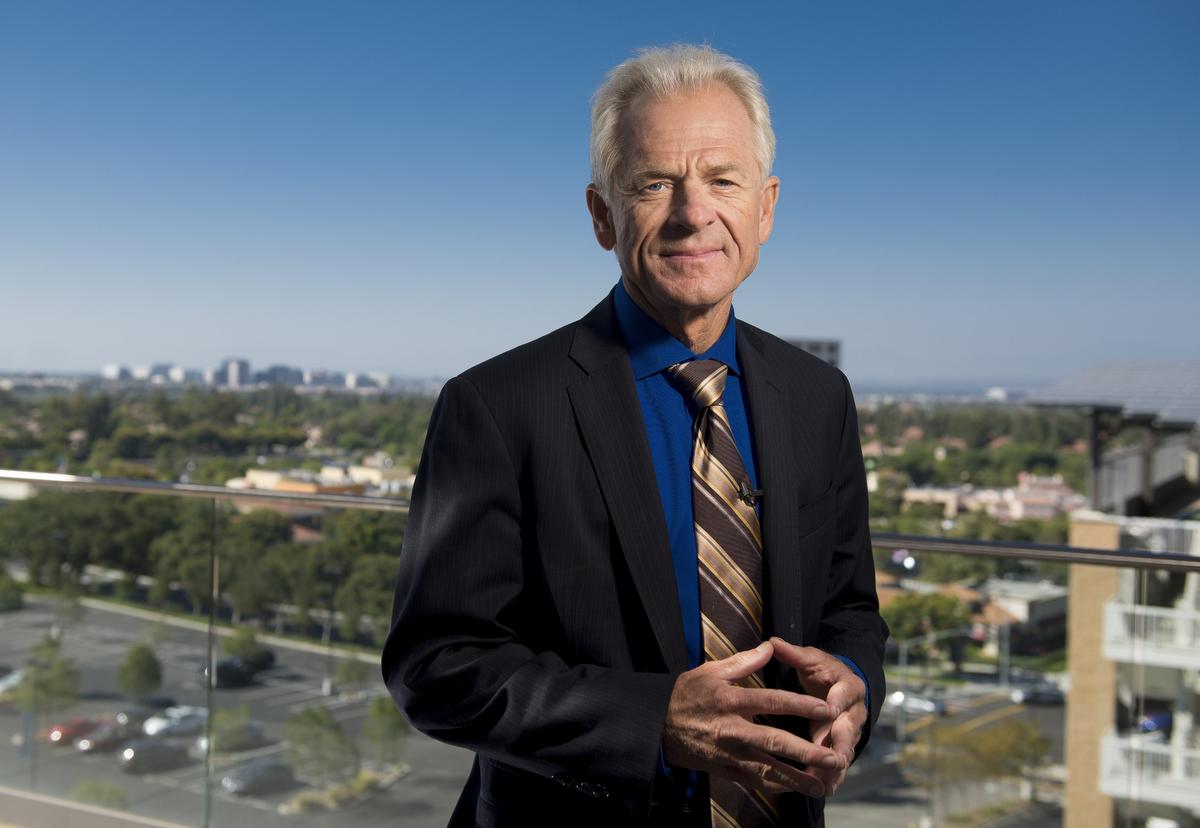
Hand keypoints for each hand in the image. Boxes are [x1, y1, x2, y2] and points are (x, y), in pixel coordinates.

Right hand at [662, 641, 844, 797]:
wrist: (657, 726)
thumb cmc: (686, 694)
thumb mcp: (710, 671)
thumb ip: (743, 662)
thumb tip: (769, 646)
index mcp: (730, 700)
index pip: (771, 702)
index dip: (800, 705)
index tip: (825, 709)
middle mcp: (732, 729)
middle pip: (774, 741)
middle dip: (806, 751)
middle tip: (833, 757)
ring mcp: (729, 753)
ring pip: (767, 768)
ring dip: (796, 778)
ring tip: (821, 784)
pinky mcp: (725, 770)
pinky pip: (754, 781)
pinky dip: (775, 787)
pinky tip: (794, 789)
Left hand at [770, 638, 867, 796]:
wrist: (840, 687)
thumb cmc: (822, 672)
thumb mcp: (810, 660)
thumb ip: (793, 654)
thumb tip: (772, 642)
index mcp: (848, 685)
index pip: (844, 693)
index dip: (837, 702)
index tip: (829, 710)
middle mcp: (854, 710)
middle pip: (849, 728)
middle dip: (841, 743)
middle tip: (833, 757)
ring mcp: (850, 731)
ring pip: (846, 750)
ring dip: (836, 766)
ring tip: (826, 782)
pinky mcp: (843, 747)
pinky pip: (839, 764)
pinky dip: (832, 776)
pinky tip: (822, 789)